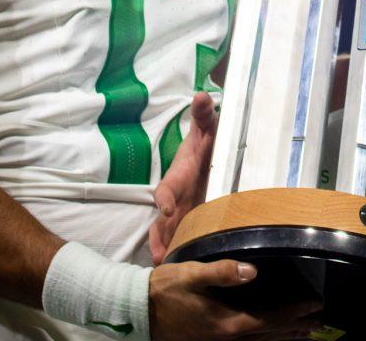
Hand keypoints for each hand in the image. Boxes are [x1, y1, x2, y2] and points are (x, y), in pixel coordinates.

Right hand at [149, 259, 321, 340]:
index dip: (293, 313)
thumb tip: (251, 271)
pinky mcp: (212, 340)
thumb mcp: (193, 274)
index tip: (313, 306)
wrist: (140, 310)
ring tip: (303, 332)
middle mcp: (227, 339)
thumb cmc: (166, 290)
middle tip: (318, 321)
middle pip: (269, 335)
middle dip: (295, 328)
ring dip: (283, 336)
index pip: (270, 320)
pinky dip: (263, 338)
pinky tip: (268, 335)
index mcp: (227, 323)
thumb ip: (222, 272)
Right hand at [150, 92, 216, 264]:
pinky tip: (176, 270)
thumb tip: (202, 94)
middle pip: (163, 222)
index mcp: (178, 179)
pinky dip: (176, 255)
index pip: (165, 190)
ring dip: (166, 250)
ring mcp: (180, 216)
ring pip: (168, 236)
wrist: (206, 164)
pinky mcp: (190, 227)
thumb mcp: (205, 131)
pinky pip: (178, 243)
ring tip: (165, 268)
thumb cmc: (203, 148)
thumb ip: (203, 115)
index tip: (164, 209)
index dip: (164, 199)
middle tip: (159, 255)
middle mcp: (175, 200)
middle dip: (160, 237)